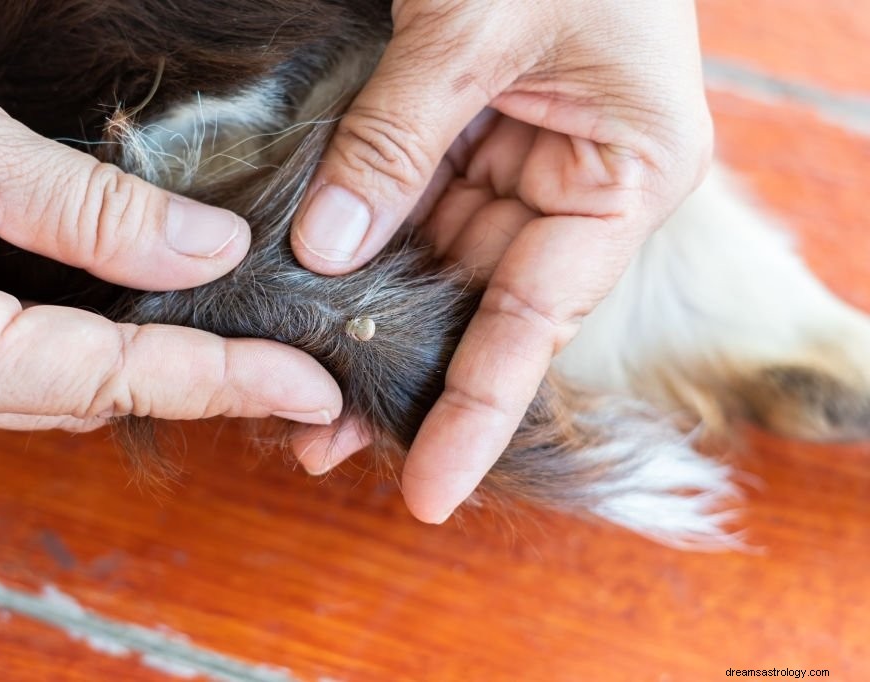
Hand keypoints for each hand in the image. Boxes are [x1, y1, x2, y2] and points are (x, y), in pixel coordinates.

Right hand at [0, 10, 340, 437]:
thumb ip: (88, 211)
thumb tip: (210, 251)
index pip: (119, 377)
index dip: (227, 381)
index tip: (311, 384)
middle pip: (90, 394)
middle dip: (196, 379)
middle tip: (290, 364)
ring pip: (52, 385)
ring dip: (142, 364)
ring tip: (236, 345)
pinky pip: (11, 364)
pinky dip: (80, 344)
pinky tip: (127, 313)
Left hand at [290, 0, 711, 521]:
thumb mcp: (475, 27)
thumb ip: (398, 141)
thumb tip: (324, 250)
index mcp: (624, 177)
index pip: (537, 324)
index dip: (476, 412)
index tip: (426, 493)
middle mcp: (573, 186)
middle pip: (478, 307)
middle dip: (402, 372)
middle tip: (321, 441)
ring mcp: (517, 162)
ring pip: (435, 264)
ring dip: (368, 317)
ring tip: (299, 388)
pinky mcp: (466, 135)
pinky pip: (409, 206)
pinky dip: (360, 243)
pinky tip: (311, 289)